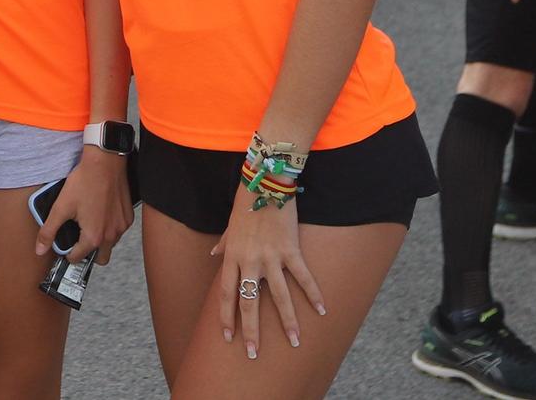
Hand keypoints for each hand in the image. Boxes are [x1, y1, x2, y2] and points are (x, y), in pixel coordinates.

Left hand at [37, 149, 134, 265]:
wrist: (105, 162)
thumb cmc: (85, 181)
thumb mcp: (61, 206)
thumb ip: (49, 231)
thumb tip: (40, 249)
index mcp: (94, 237)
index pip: (77, 258)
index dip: (67, 252)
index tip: (65, 243)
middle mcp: (111, 236)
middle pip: (99, 258)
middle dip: (87, 252)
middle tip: (77, 237)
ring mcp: (122, 226)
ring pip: (110, 245)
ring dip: (99, 239)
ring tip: (88, 221)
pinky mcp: (128, 216)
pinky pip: (118, 231)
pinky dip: (110, 227)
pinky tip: (100, 212)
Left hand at [212, 195, 322, 357]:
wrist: (265, 182)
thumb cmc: (245, 203)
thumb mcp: (229, 226)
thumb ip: (223, 244)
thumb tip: (213, 255)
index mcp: (232, 256)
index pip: (226, 294)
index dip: (226, 317)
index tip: (228, 338)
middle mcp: (249, 260)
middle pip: (249, 302)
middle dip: (251, 330)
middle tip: (253, 354)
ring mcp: (270, 257)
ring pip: (278, 296)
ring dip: (287, 321)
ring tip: (294, 341)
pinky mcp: (290, 250)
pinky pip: (303, 276)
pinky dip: (313, 293)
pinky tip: (322, 310)